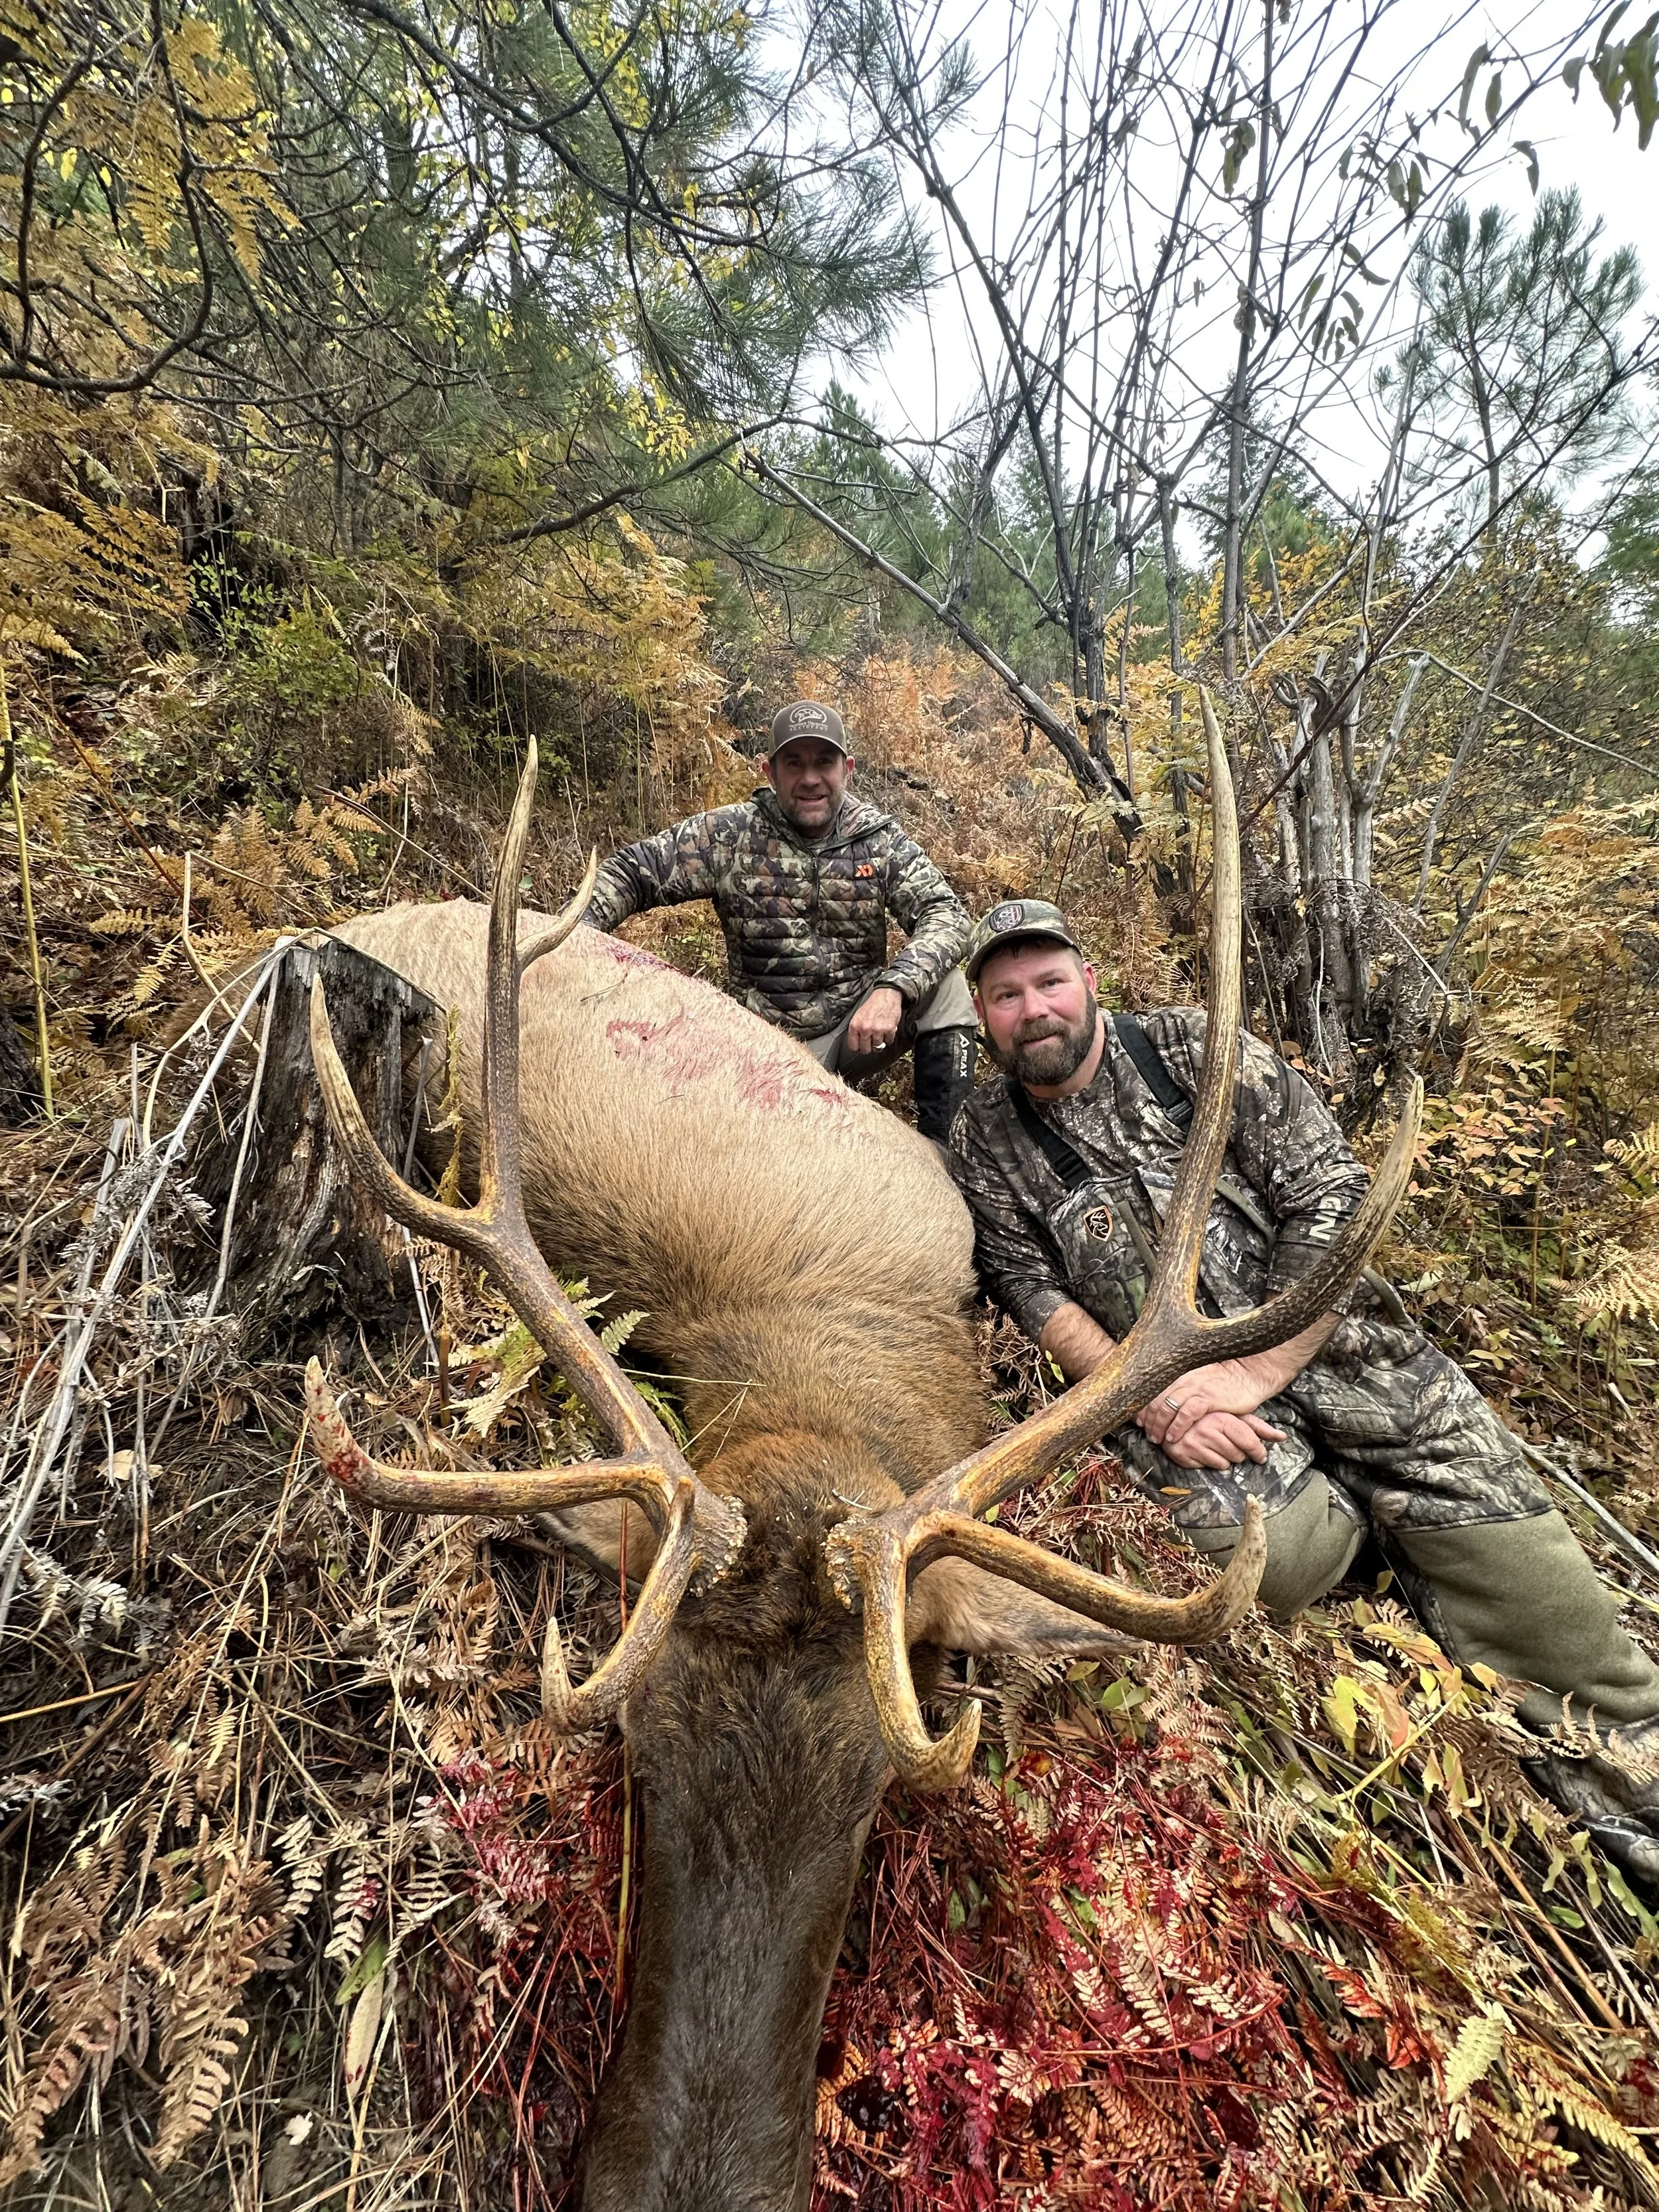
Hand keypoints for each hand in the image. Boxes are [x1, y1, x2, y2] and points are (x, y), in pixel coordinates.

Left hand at [846, 985, 904, 1056]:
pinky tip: (887, 1031)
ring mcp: (877, 1030)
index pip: (853, 1047)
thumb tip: (856, 1044)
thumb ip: (856, 1030)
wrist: (886, 995)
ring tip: (880, 1035)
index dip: (858, 1047)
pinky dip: (889, 1038)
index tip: (861, 1046)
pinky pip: (888, 1042)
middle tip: (872, 1041)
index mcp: (855, 1025)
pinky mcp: (889, 1030)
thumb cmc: (872, 1005)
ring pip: (877, 1048)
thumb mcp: (857, 1016)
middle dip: (869, 1047)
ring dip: (880, 1043)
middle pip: (865, 1050)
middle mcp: (865, 1029)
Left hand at [1136, 1357, 1286, 1468]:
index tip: (1138, 1420)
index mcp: (1180, 1374)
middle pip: (1156, 1400)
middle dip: (1148, 1419)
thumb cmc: (1225, 1380)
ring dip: (1159, 1426)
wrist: (1250, 1373)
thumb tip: (1167, 1401)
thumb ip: (1183, 1387)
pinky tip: (1173, 1437)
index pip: (1153, 1390)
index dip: (1143, 1407)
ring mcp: (1196, 1388)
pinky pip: (1186, 1414)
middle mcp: (1184, 1379)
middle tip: (1147, 1433)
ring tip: (1157, 1439)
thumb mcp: (1199, 1379)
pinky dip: (1176, 1427)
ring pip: (1167, 1407)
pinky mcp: (1209, 1398)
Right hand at [1155, 1409, 1285, 1469]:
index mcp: (1220, 1417)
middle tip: (1230, 1446)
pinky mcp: (1183, 1455)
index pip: (1247, 1439)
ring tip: (1216, 1446)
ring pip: (1225, 1463)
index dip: (1258, 1451)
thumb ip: (1258, 1427)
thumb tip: (1283, 1437)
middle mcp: (1207, 1430)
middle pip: (1237, 1454)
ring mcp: (1194, 1443)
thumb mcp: (1233, 1416)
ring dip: (1225, 1458)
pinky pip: (1210, 1467)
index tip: (1261, 1456)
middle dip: (1238, 1453)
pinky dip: (1212, 1462)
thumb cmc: (1209, 1417)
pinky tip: (1206, 1451)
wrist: (1172, 1418)